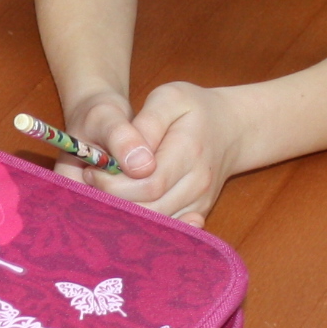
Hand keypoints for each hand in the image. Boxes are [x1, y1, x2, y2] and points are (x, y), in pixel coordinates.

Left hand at [61, 83, 238, 224]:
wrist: (232, 128)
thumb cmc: (193, 109)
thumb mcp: (168, 97)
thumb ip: (146, 124)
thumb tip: (132, 159)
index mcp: (189, 151)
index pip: (147, 183)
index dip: (113, 183)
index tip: (94, 169)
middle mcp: (198, 183)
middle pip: (150, 209)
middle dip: (114, 200)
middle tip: (95, 181)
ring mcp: (200, 202)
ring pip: (156, 224)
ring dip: (124, 213)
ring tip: (108, 190)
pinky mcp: (196, 213)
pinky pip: (166, 230)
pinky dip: (141, 223)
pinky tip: (125, 204)